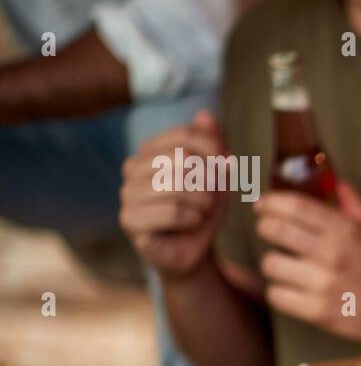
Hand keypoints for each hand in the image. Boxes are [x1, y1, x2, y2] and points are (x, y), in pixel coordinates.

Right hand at [119, 110, 229, 279]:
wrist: (194, 250)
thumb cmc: (203, 210)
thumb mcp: (217, 175)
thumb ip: (214, 145)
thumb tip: (205, 114)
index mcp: (151, 149)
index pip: (187, 135)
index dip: (216, 153)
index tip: (227, 171)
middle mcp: (132, 166)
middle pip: (183, 159)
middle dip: (210, 181)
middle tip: (212, 199)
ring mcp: (127, 193)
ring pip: (178, 184)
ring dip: (203, 202)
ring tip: (202, 212)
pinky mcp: (129, 220)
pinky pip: (171, 212)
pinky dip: (192, 219)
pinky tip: (191, 225)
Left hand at [253, 180, 360, 342]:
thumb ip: (353, 205)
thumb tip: (338, 184)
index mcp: (346, 230)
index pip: (296, 207)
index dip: (272, 202)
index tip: (262, 205)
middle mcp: (333, 254)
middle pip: (275, 231)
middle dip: (266, 227)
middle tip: (269, 231)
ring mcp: (324, 284)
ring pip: (271, 264)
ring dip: (274, 263)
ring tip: (284, 265)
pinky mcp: (318, 311)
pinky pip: (276, 295)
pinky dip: (279, 292)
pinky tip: (291, 289)